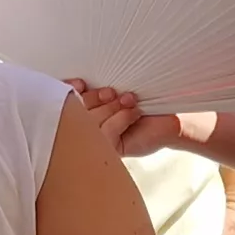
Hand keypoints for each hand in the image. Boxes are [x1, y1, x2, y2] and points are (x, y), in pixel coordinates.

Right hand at [68, 83, 192, 158]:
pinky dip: (121, 119)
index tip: (80, 83)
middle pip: (77, 113)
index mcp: (84, 112)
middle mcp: (88, 129)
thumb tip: (77, 83)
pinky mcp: (112, 151)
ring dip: (111, 108)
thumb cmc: (141, 102)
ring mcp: (99, 142)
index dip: (68, 94)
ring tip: (129, 100)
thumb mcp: (116, 91)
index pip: (65, 104)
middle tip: (112, 92)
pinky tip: (134, 112)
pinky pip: (107, 134)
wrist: (168, 118)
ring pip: (92, 123)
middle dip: (95, 99)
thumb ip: (96, 90)